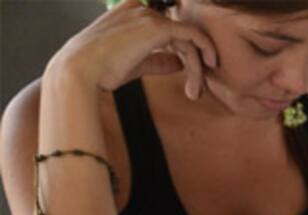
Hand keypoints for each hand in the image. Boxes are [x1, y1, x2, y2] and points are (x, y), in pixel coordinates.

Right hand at [46, 0, 217, 99]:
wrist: (79, 71)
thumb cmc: (98, 70)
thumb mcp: (134, 63)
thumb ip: (157, 59)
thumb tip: (179, 63)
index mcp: (129, 12)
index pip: (166, 30)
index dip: (182, 51)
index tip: (191, 74)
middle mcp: (139, 8)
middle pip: (179, 35)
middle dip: (193, 63)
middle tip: (196, 89)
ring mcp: (148, 15)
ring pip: (188, 39)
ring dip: (196, 67)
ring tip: (195, 92)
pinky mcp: (157, 27)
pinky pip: (192, 36)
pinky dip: (204, 52)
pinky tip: (208, 67)